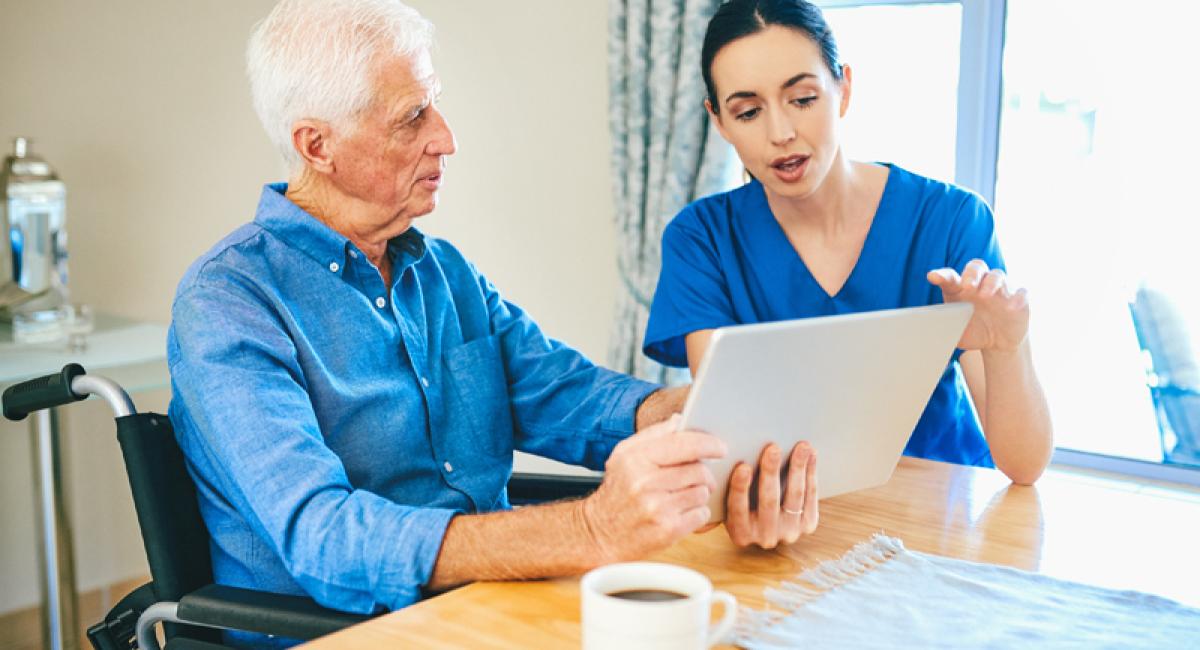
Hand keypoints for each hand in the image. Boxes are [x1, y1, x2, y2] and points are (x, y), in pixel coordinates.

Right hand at [583, 415, 726, 561]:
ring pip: (702, 492)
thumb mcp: (624, 456)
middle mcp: (645, 483)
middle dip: (705, 472)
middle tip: (701, 476)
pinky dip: (697, 513)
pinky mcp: (667, 530)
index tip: (721, 447)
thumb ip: (653, 435)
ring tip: (684, 495)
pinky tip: (682, 512)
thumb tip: (680, 420)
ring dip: (699, 493)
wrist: (599, 533)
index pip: (682, 444)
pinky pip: (701, 514)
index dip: (708, 443)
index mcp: (636, 459)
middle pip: (698, 469)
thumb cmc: (616, 492)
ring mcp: (657, 508)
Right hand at [725, 441, 817, 548]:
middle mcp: (765, 537)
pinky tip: (810, 456)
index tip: (743, 466)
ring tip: (800, 447)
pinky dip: (811, 473)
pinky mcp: (807, 525)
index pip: (738, 509)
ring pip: (794, 496)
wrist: (768, 529)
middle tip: (772, 449)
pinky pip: (810, 496)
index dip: (740, 487)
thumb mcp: (726, 507)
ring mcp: (788, 532)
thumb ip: (721, 492)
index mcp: (740, 533)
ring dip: (798, 468)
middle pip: (769, 501)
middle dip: (771, 472)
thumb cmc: (743, 507)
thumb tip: (714, 461)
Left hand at [927, 259, 1029, 351]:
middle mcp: (980, 284)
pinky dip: (1018, 297)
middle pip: (976, 267)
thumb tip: (928, 331)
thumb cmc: (973, 332)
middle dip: (971, 274)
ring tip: (985, 295)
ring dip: (991, 282)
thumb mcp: (956, 333)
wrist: (998, 343)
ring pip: (998, 275)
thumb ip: (944, 328)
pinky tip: (1012, 307)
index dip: (942, 276)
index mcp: (961, 289)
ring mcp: (1000, 289)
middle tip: (967, 286)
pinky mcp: (1019, 298)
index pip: (950, 277)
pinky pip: (1021, 292)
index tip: (933, 277)